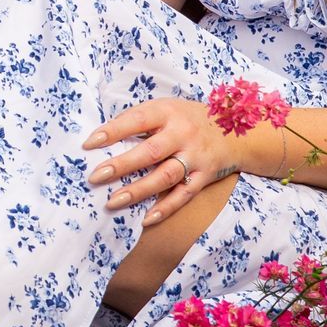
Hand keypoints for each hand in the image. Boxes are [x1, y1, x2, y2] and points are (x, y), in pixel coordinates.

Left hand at [83, 96, 237, 225]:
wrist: (237, 129)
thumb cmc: (189, 118)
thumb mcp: (167, 108)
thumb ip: (141, 119)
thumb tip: (104, 137)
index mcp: (168, 112)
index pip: (136, 120)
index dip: (112, 131)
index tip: (89, 144)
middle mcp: (182, 134)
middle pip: (150, 151)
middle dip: (121, 165)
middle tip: (95, 177)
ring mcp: (195, 157)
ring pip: (165, 176)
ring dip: (138, 190)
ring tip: (113, 202)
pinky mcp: (205, 176)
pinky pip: (183, 195)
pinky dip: (165, 208)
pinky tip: (145, 219)